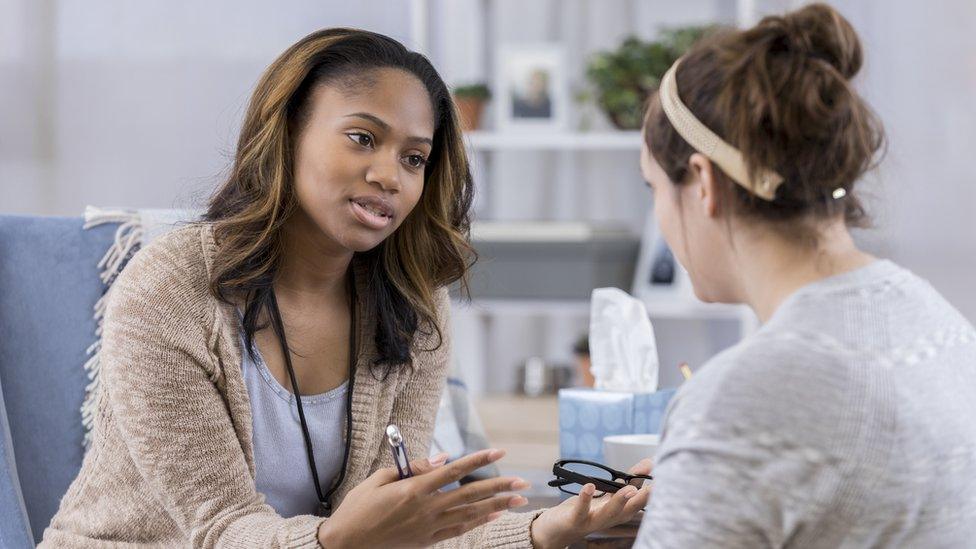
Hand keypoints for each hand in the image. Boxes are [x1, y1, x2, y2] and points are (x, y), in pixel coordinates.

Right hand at [318, 449, 530, 547]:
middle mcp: (426, 508)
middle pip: (470, 494)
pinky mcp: (427, 540)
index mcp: (414, 489)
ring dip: (496, 506)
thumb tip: (442, 459)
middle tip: (522, 482)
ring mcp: (428, 527)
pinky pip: (458, 529)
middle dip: (499, 487)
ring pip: (470, 514)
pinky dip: (478, 522)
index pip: (454, 471)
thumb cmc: (360, 506)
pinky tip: (493, 515)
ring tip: (517, 500)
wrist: (347, 543)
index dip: (478, 460)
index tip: (498, 452)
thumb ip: (415, 467)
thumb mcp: (381, 478)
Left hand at [530, 458, 652, 548]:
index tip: (664, 478)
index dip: (652, 491)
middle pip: (629, 510)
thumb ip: (629, 480)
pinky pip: (581, 510)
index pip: (640, 501)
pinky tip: (589, 486)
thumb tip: (649, 463)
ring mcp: (593, 520)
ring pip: (609, 513)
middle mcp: (610, 518)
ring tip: (629, 489)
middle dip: (642, 499)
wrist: (557, 530)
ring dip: (620, 501)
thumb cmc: (586, 510)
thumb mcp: (609, 494)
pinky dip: (585, 498)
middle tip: (655, 487)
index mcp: (620, 511)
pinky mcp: (575, 520)